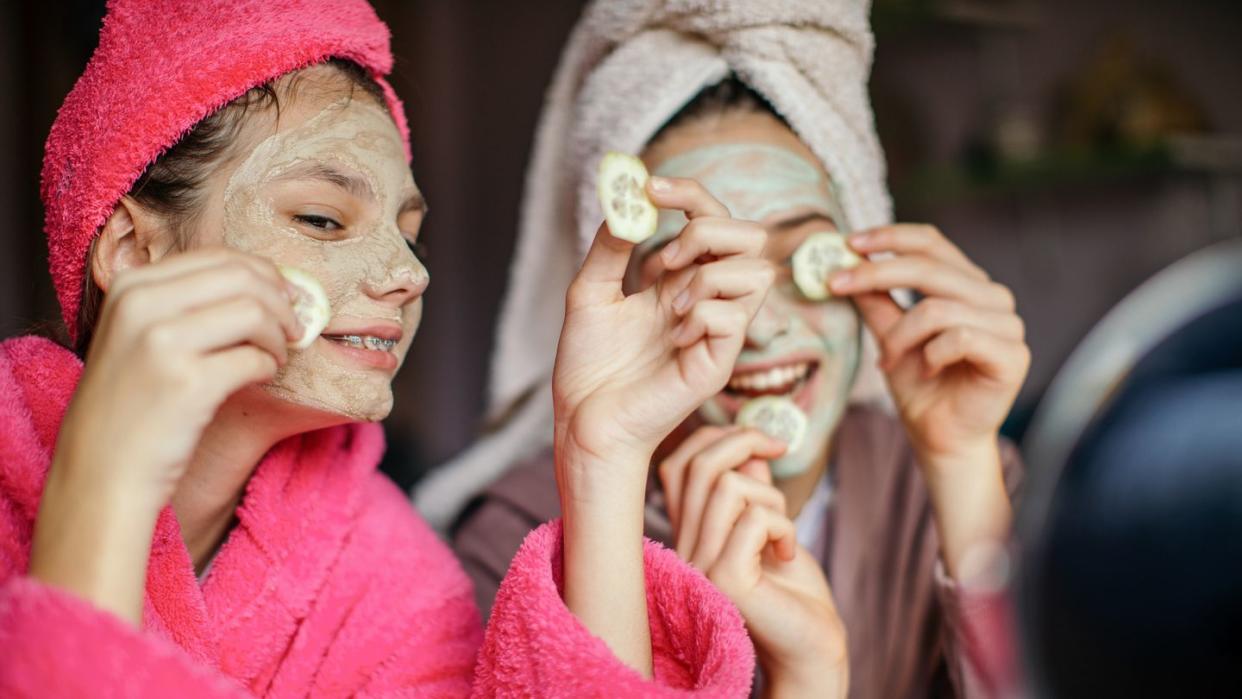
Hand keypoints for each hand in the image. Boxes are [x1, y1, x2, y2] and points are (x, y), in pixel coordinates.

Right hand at [58, 247, 298, 502]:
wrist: (102, 471)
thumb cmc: (133, 403)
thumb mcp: (137, 335)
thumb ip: (186, 302)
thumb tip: (267, 280)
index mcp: (131, 286)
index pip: (219, 257)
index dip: (264, 275)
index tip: (284, 297)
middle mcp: (141, 306)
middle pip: (243, 278)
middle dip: (281, 302)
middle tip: (293, 329)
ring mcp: (162, 343)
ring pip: (255, 313)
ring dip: (278, 337)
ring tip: (274, 357)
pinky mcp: (188, 384)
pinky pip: (255, 359)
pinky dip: (268, 368)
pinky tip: (257, 378)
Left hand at [553, 177, 772, 486]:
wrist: (583, 419)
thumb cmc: (588, 364)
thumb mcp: (589, 292)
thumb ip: (609, 247)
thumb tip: (627, 203)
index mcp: (680, 279)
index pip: (711, 219)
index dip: (689, 194)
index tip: (649, 186)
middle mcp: (707, 300)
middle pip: (752, 236)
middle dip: (709, 230)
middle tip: (666, 259)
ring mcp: (718, 332)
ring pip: (757, 273)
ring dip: (708, 275)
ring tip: (668, 305)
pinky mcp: (718, 363)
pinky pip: (734, 318)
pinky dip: (701, 316)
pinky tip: (672, 337)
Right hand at [658, 426, 848, 698]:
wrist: (812, 644)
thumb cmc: (792, 587)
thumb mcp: (768, 521)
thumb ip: (750, 485)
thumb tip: (748, 445)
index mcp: (688, 531)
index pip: (676, 464)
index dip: (716, 437)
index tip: (763, 444)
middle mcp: (683, 547)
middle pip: (699, 465)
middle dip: (747, 443)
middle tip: (779, 452)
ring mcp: (699, 565)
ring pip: (728, 486)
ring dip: (772, 499)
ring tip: (783, 533)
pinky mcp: (724, 579)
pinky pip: (755, 518)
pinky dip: (784, 526)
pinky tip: (788, 554)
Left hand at [829, 224, 1026, 577]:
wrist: (940, 437)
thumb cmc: (919, 385)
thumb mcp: (888, 334)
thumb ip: (876, 299)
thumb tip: (844, 261)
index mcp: (966, 283)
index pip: (931, 242)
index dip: (890, 237)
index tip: (848, 243)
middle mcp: (992, 296)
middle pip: (929, 267)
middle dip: (877, 274)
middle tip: (838, 285)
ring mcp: (1008, 324)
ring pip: (938, 307)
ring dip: (900, 335)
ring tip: (888, 361)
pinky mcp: (1013, 355)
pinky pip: (960, 337)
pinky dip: (931, 354)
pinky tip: (928, 371)